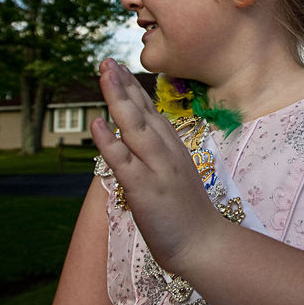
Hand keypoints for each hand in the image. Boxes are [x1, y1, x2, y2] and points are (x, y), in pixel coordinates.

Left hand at [89, 59, 224, 274]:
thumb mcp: (177, 179)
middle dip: (123, 84)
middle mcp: (168, 152)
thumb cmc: (190, 216)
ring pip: (135, 127)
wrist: (205, 244)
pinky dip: (110, 140)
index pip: (152, 113)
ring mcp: (157, 168)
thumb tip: (142, 149)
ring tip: (104, 74)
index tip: (119, 70)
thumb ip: (162, 161)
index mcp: (175, 150)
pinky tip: (98, 121)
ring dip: (118, 98)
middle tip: (106, 60)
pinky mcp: (146, 188)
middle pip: (143, 112)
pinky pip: (124, 160)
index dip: (133, 90)